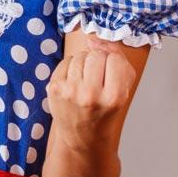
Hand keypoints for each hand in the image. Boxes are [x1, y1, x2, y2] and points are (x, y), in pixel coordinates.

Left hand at [45, 35, 137, 154]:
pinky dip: (70, 67)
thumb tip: (93, 40)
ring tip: (85, 82)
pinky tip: (73, 83)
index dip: (114, 63)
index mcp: (114, 97)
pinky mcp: (54, 88)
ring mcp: (70, 92)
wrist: (83, 135)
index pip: (115, 59)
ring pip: (80, 56)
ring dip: (83, 64)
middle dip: (98, 62)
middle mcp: (91, 95)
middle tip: (97, 80)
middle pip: (96, 55)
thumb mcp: (123, 88)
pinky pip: (65, 61)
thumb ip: (117, 58)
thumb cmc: (106, 109)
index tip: (111, 76)